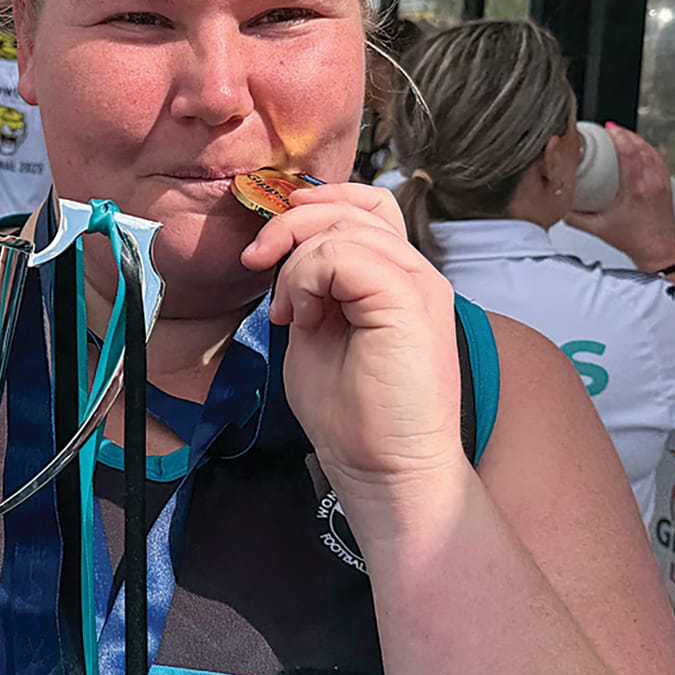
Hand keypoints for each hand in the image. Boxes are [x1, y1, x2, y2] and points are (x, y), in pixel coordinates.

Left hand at [241, 185, 466, 542]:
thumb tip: (282, 258)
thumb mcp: (318, 334)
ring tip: (288, 311)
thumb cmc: (354, 417)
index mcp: (397, 279)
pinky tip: (301, 318)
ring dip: (296, 259)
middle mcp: (415, 273)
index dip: (314, 207)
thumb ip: (309, 288)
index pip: (364, 205)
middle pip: (355, 204)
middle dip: (291, 222)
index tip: (269, 246)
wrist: (387, 470)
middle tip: (256, 261)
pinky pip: (346, 255)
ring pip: (346, 226)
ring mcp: (418, 285)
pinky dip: (307, 277)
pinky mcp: (410, 303)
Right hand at [565, 124, 674, 270]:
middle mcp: (651, 183)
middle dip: (627, 134)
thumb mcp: (598, 229)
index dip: (619, 137)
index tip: (609, 129)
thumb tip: (560, 208)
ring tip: (627, 135)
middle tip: (614, 129)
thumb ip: (575, 218)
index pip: (629, 153)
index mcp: (635, 190)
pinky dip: (651, 150)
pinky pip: (660, 161)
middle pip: (641, 147)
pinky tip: (644, 149)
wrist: (658, 252)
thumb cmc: (634, 241)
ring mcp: (661, 184)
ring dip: (640, 140)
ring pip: (653, 152)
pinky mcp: (667, 187)